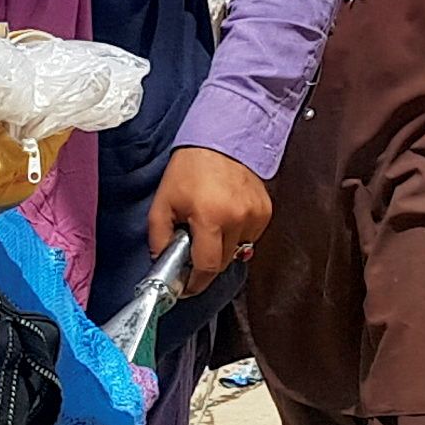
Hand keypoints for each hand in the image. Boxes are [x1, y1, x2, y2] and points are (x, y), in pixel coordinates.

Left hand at [149, 145, 273, 285]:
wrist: (222, 138)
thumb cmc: (191, 167)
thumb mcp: (163, 202)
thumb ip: (158, 237)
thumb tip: (162, 262)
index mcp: (211, 217)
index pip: (207, 267)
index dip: (195, 283)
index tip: (186, 286)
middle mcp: (237, 219)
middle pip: (222, 262)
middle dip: (205, 263)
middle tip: (192, 249)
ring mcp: (255, 216)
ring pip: (237, 251)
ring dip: (222, 248)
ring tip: (209, 225)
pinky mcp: (266, 211)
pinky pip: (250, 237)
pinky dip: (236, 235)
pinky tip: (225, 216)